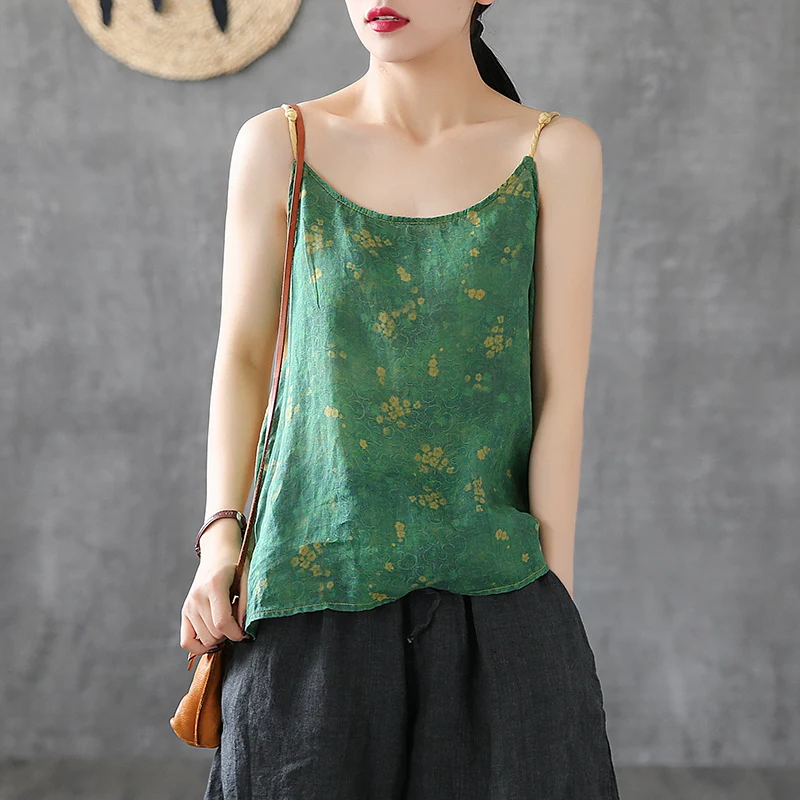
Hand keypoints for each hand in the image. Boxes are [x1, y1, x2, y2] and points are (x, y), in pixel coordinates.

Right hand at [179, 543, 250, 658]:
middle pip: (214, 633)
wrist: (217, 554)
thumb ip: (247, 603)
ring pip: (204, 639)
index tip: (245, 633)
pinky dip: (200, 646)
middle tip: (237, 619)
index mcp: (214, 585)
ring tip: (226, 620)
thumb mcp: (247, 578)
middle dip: (230, 633)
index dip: (236, 633)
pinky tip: (214, 637)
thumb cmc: (235, 566)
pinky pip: (186, 641)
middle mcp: (197, 596)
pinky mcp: (184, 611)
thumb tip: (244, 628)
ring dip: (219, 637)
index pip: (222, 621)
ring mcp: (189, 605)